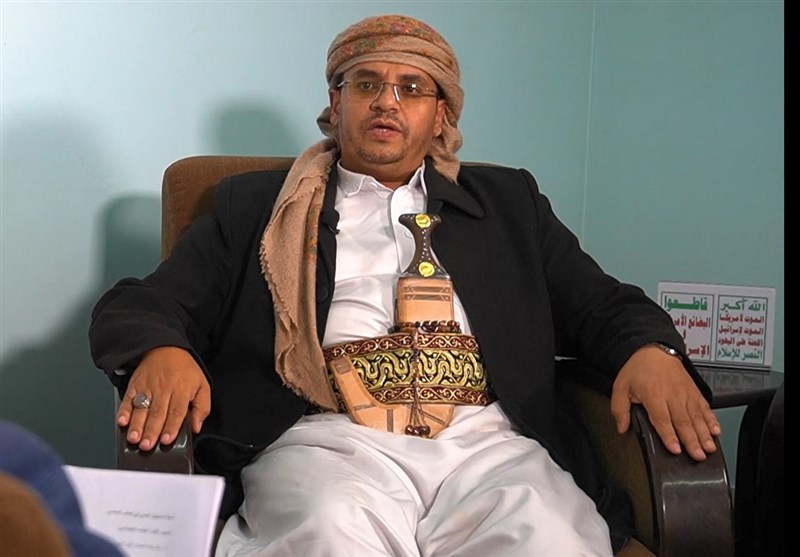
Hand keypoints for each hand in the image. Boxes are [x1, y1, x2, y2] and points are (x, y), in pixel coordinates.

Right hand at [117, 346, 210, 451]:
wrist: (165, 348)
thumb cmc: (184, 369)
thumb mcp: (202, 384)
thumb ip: (202, 407)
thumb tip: (196, 426)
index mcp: (182, 390)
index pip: (176, 412)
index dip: (171, 427)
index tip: (166, 440)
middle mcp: (164, 389)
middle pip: (157, 413)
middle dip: (151, 431)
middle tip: (147, 445)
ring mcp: (147, 387)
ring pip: (142, 409)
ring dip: (136, 425)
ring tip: (134, 439)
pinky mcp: (135, 386)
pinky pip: (127, 399)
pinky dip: (123, 411)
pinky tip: (122, 421)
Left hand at [610, 345, 720, 460]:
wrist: (654, 350)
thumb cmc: (638, 369)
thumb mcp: (621, 387)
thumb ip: (619, 409)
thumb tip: (621, 427)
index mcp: (653, 395)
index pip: (662, 419)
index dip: (669, 435)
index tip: (675, 449)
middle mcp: (672, 395)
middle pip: (683, 421)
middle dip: (692, 440)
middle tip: (698, 456)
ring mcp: (686, 393)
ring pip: (697, 416)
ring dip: (704, 434)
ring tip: (709, 448)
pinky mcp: (694, 392)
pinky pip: (705, 407)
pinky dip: (712, 420)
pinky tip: (716, 431)